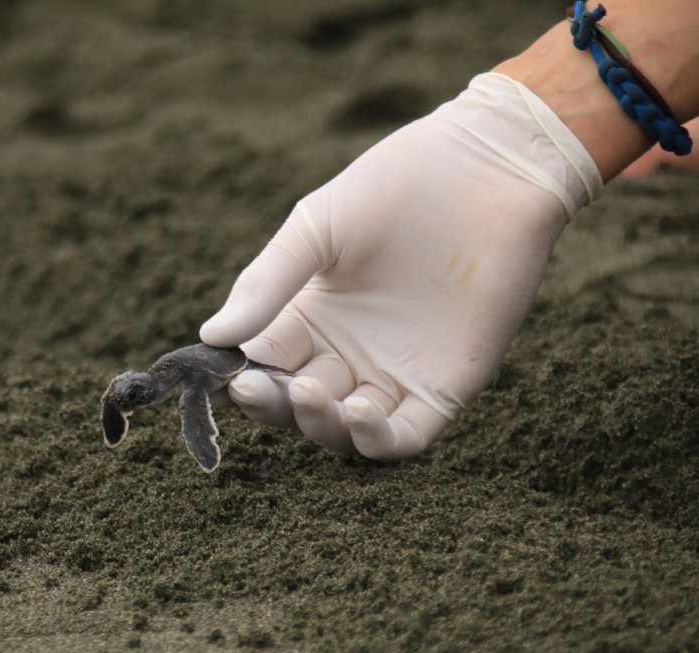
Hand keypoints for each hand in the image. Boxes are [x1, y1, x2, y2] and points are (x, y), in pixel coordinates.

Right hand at [201, 73, 601, 458]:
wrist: (486, 167)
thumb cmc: (396, 187)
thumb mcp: (316, 229)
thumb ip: (267, 284)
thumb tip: (211, 337)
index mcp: (310, 318)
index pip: (264, 365)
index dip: (241, 377)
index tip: (223, 375)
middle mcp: (347, 353)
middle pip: (298, 404)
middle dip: (275, 404)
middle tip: (260, 386)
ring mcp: (394, 373)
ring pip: (345, 431)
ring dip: (321, 425)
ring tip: (311, 392)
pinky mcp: (444, 386)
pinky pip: (404, 437)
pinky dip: (376, 439)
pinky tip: (359, 412)